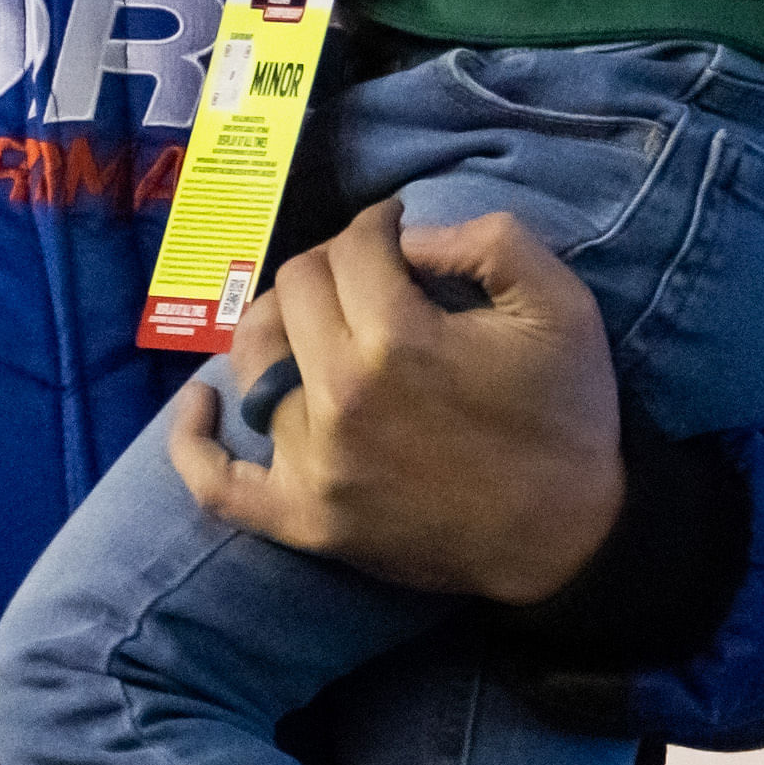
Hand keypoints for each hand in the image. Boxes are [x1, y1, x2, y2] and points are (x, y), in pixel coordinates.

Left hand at [166, 202, 623, 601]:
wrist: (568, 539)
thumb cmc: (566, 416)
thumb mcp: (559, 303)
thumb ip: (488, 239)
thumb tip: (407, 235)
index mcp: (399, 339)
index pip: (353, 245)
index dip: (379, 224)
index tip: (398, 235)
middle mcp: (340, 396)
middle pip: (297, 289)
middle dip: (333, 265)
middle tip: (370, 277)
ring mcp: (312, 464)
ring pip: (254, 359)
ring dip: (279, 323)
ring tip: (314, 320)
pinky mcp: (303, 520)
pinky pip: (219, 484)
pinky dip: (194, 440)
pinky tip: (201, 401)